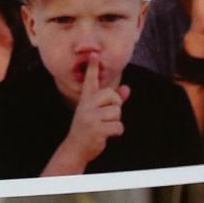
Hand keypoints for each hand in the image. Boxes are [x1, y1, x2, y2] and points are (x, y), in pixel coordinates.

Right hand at [46, 58, 129, 175]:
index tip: (94, 54)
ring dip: (115, 122)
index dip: (93, 67)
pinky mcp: (96, 129)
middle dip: (116, 105)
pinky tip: (106, 135)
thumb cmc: (89, 128)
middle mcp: (86, 105)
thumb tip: (127, 89)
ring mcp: (90, 117)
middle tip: (107, 116)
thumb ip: (114, 101)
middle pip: (111, 95)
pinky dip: (116, 132)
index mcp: (86, 99)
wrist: (76, 148)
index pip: (90, 81)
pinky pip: (118, 126)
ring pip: (117, 112)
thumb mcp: (99, 112)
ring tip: (104, 127)